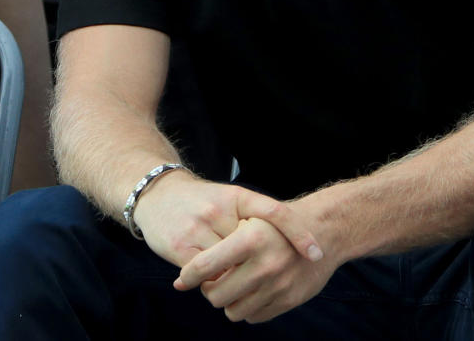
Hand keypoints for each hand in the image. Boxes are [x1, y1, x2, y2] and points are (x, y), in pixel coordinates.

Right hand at [131, 174, 322, 269]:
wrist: (156, 193)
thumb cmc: (201, 201)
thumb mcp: (229, 199)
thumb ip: (254, 220)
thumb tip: (289, 250)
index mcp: (236, 195)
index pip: (274, 211)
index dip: (298, 232)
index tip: (316, 253)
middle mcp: (219, 209)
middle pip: (252, 248)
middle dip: (260, 263)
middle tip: (272, 274)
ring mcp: (198, 227)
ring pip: (229, 266)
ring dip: (235, 276)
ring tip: (235, 279)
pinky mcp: (181, 246)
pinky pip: (206, 274)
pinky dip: (212, 280)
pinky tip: (212, 280)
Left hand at [175, 216, 337, 322]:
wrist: (322, 232)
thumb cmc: (275, 224)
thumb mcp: (249, 218)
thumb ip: (221, 242)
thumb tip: (186, 272)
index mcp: (250, 239)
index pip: (206, 265)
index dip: (189, 275)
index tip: (181, 279)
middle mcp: (265, 265)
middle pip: (216, 295)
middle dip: (209, 290)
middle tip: (211, 280)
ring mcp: (278, 286)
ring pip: (233, 311)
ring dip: (228, 301)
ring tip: (232, 284)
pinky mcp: (289, 301)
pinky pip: (254, 317)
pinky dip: (247, 307)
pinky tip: (250, 290)